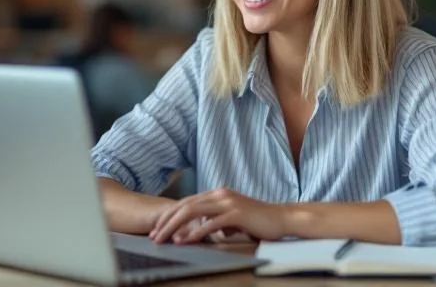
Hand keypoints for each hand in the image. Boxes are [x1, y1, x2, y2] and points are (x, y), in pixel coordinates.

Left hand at [149, 188, 286, 244]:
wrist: (282, 218)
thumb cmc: (259, 221)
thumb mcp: (233, 219)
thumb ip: (219, 222)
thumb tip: (208, 232)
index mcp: (217, 194)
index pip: (187, 203)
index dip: (170, 216)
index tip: (157, 229)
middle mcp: (220, 194)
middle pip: (185, 206)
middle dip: (166, 221)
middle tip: (153, 236)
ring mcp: (227, 202)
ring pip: (193, 212)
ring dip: (175, 226)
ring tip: (163, 239)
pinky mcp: (236, 213)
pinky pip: (210, 223)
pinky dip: (195, 232)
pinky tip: (185, 241)